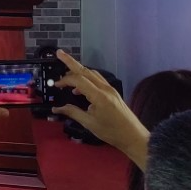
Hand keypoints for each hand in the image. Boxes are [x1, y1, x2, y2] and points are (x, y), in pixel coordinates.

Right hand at [50, 50, 148, 165]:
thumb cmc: (112, 132)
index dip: (65, 80)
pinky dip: (86, 78)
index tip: (56, 85)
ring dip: (79, 70)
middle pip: (86, 70)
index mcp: (99, 96)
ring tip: (66, 73)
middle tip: (59, 53)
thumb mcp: (89, 124)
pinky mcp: (112, 92)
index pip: (79, 80)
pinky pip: (97, 80)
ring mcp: (110, 89)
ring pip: (92, 73)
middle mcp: (105, 89)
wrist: (134, 137)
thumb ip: (73, 112)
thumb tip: (57, 108)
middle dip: (71, 61)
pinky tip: (80, 88)